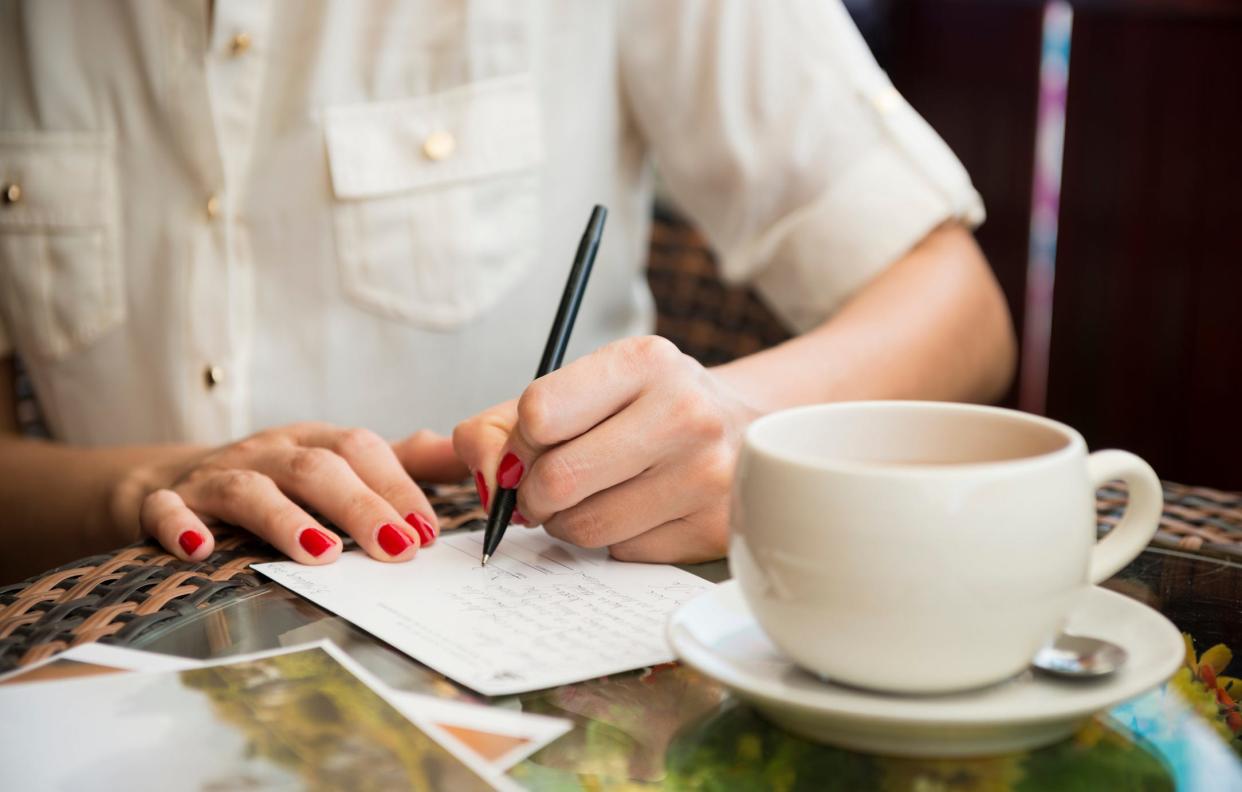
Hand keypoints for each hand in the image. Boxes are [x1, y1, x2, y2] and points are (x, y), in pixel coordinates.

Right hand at [111, 423, 466, 563]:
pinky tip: (200, 550)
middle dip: (360, 506)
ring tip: (321, 554)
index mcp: (313, 441)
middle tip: (397, 549)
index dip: (396, 486)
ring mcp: (216, 476)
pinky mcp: (169, 502)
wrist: (175, 481)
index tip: (428, 531)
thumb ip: (400, 462)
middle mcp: (268, 451)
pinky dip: (181, 525)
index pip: (361, 450)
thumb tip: (462, 453)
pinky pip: (168, 509)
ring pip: (250, 489)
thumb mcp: (338, 463)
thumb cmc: (278, 478)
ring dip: (285, 520)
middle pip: (315, 469)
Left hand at [453, 336, 762, 562]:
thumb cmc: (640, 410)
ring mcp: (707, 474)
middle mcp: (685, 411)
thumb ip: (500, 427)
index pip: (539, 413)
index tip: (528, 450)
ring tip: (594, 496)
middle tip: (547, 489)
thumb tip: (476, 477)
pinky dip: (615, 541)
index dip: (517, 444)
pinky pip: (624, 554)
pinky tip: (639, 511)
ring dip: (569, 523)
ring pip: (586, 528)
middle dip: (534, 495)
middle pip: (558, 480)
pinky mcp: (715, 528)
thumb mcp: (577, 392)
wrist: (739, 429)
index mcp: (644, 361)